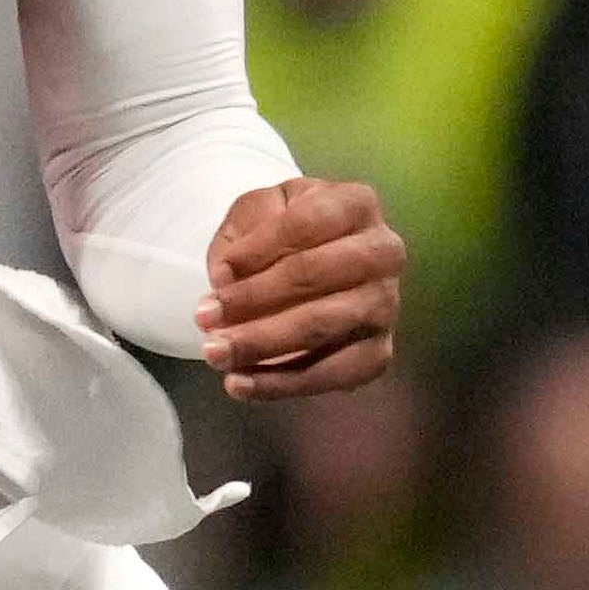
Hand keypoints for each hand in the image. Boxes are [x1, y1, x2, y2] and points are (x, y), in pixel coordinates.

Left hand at [197, 175, 406, 398]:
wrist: (312, 264)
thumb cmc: (282, 231)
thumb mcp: (257, 211)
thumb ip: (241, 234)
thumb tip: (226, 278)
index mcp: (355, 205)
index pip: (306, 223)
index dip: (258, 248)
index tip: (218, 272)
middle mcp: (383, 252)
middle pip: (315, 274)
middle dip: (253, 299)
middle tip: (203, 317)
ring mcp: (385, 304)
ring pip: (323, 326)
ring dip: (262, 343)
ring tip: (214, 352)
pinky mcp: (378, 351)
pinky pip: (334, 373)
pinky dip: (283, 383)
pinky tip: (239, 384)